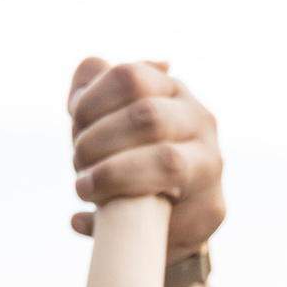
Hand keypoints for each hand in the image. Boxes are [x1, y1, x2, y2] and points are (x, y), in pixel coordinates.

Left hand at [67, 59, 225, 254]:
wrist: (170, 218)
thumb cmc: (131, 159)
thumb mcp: (109, 118)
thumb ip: (92, 88)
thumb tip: (92, 65)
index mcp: (172, 90)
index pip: (130, 77)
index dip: (91, 101)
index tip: (75, 125)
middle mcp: (199, 120)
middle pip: (146, 116)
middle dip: (98, 141)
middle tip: (78, 162)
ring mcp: (210, 164)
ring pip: (166, 160)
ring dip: (112, 175)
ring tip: (84, 188)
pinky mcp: (211, 209)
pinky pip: (169, 212)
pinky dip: (124, 218)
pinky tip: (84, 221)